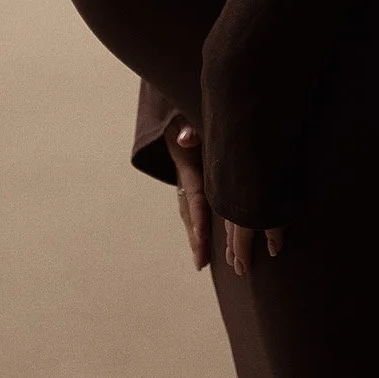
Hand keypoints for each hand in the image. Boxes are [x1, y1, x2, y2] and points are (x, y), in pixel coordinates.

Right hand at [167, 115, 285, 275]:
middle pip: (189, 211)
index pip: (194, 195)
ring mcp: (186, 181)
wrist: (175, 115)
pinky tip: (203, 243)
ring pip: (190, 212)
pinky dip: (198, 226)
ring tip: (201, 261)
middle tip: (201, 262)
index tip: (203, 239)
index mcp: (186, 164)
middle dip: (195, 237)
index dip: (199, 217)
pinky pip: (195, 207)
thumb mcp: (186, 118)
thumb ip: (188, 128)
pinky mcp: (192, 182)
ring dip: (195, 236)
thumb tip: (186, 139)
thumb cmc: (187, 116)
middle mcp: (183, 177)